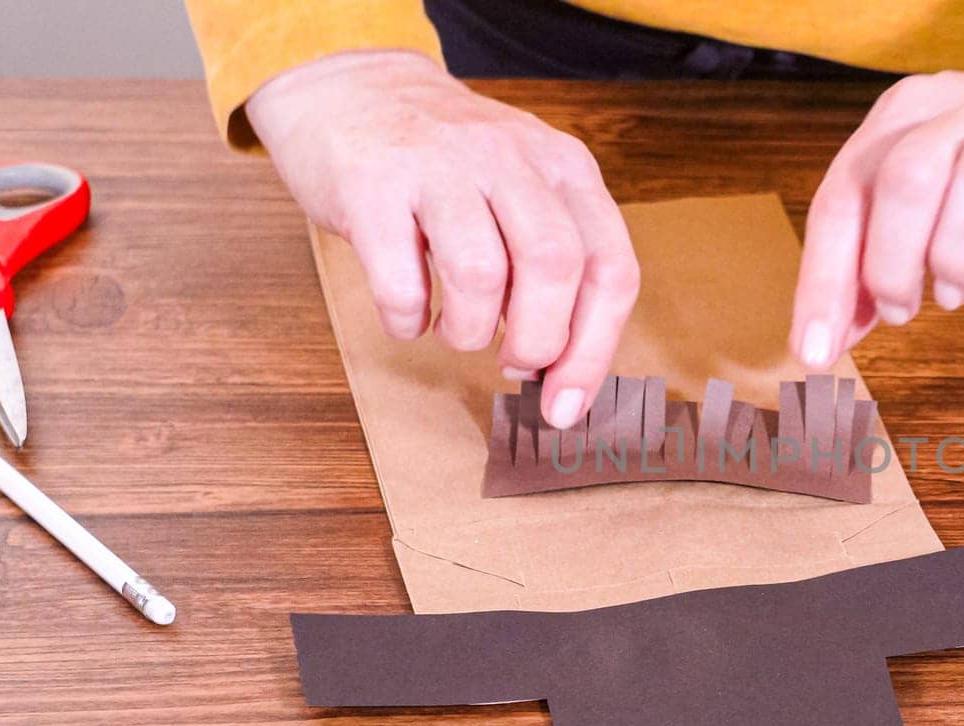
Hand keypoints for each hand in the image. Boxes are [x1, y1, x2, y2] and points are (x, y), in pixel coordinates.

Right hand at [247, 50, 639, 427]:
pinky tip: (408, 314)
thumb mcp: (524, 187)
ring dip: (471, 331)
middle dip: (539, 343)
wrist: (352, 85)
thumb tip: (562, 370)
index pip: (611, 268)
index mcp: (564, 168)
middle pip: (555, 268)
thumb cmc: (448, 163)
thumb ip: (554, 264)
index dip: (594, 350)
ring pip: (481, 273)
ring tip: (457, 329)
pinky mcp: (372, 184)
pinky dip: (407, 319)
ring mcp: (439, 166)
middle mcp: (511, 159)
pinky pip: (401, 280)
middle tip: (512, 363)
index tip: (566, 402)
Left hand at [789, 67, 963, 368]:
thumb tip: (824, 340)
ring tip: (953, 295)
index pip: (845, 193)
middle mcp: (962, 110)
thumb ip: (868, 264)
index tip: (817, 352)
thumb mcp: (918, 207)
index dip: (824, 277)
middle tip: (900, 313)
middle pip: (908, 174)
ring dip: (956, 249)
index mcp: (903, 119)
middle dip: (890, 261)